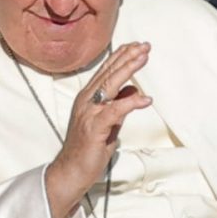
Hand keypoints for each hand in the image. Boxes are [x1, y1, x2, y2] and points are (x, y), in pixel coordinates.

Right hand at [45, 42, 151, 217]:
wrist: (70, 171)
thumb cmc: (88, 150)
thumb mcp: (108, 124)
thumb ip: (119, 106)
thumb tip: (134, 90)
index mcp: (87, 98)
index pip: (105, 71)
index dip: (121, 56)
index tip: (137, 46)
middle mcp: (86, 101)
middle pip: (109, 73)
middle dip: (128, 57)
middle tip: (144, 45)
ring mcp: (88, 113)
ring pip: (110, 85)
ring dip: (128, 69)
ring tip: (144, 57)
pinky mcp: (94, 127)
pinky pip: (115, 111)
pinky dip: (131, 103)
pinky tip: (145, 100)